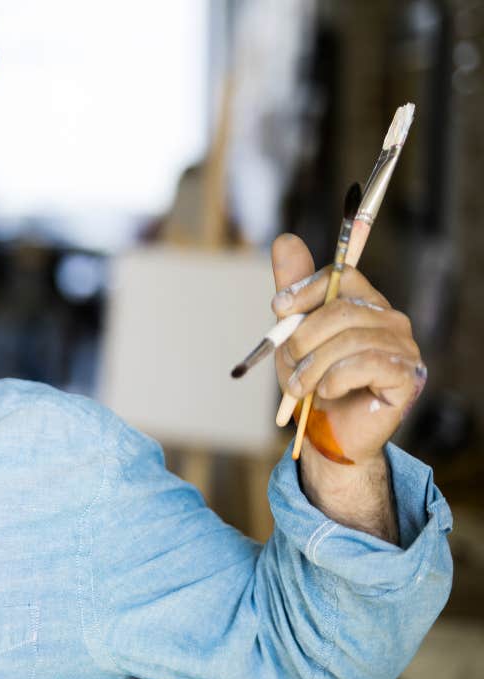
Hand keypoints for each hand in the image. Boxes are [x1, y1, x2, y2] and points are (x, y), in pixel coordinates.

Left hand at [269, 233, 425, 464]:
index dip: (305, 290)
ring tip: (300, 386)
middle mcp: (390, 320)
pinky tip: (327, 392)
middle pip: (341, 309)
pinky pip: (364, 365)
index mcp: (365, 303)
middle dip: (302, 338)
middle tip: (288, 362)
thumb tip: (285, 239)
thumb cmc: (312, 381)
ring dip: (312, 366)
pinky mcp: (407, 376)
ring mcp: (402, 347)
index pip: (341, 276)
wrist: (326, 432)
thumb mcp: (293, 334)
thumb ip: (293, 291)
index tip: (278, 310)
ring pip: (349, 340)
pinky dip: (333, 381)